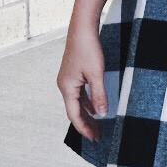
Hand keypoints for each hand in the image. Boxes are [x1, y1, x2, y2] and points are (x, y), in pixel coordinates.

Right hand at [57, 0, 110, 141]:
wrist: (82, 27)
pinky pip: (80, 94)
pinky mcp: (74, 74)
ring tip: (98, 126)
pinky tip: (97, 108)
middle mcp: (65, 85)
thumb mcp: (97, 74)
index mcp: (67, 87)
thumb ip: (99, 95)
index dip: (84, 128)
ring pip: (77, 103)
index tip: (94, 138)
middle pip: (75, 111)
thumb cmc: (88, 48)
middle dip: (86, 124)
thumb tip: (102, 114)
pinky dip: (87, 103)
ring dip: (87, 114)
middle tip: (98, 136)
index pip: (74, 115)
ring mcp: (68, 79)